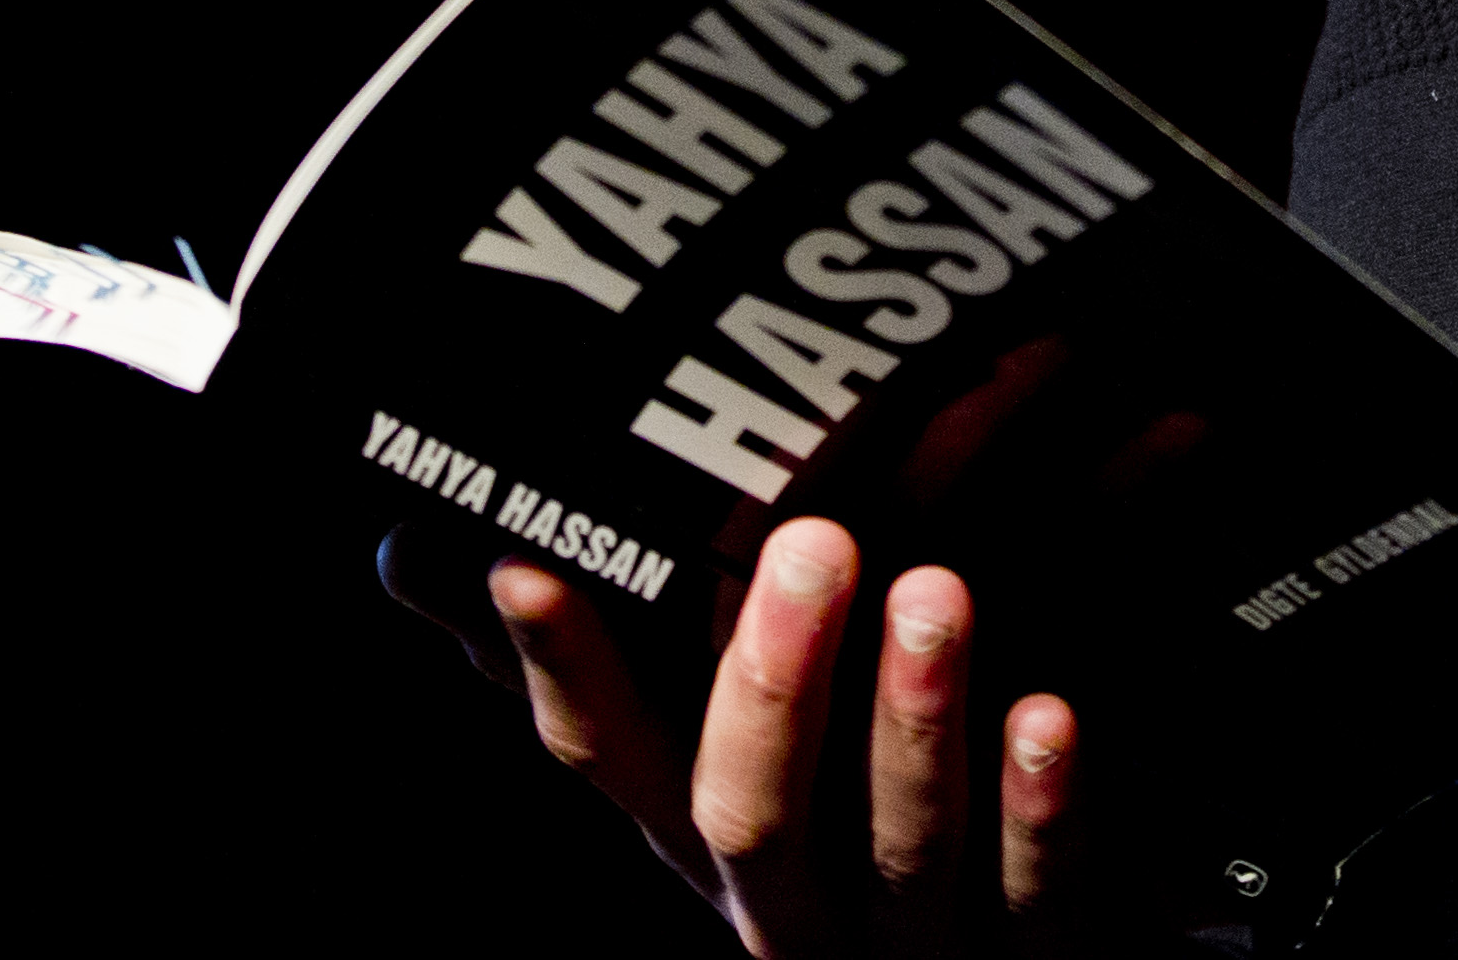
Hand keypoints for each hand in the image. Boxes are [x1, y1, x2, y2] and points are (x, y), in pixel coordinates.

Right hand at [393, 515, 1089, 950]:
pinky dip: (1037, 809)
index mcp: (695, 836)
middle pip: (749, 812)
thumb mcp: (705, 750)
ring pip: (896, 847)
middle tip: (815, 538)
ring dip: (911, 721)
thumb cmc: (834, 819)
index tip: (527, 561)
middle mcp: (785, 906)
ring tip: (938, 590)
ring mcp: (908, 949)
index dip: (562, 668)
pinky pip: (1034, 894)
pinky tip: (1050, 716)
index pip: (602, 756)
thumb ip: (581, 657)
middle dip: (774, 680)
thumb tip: (407, 550)